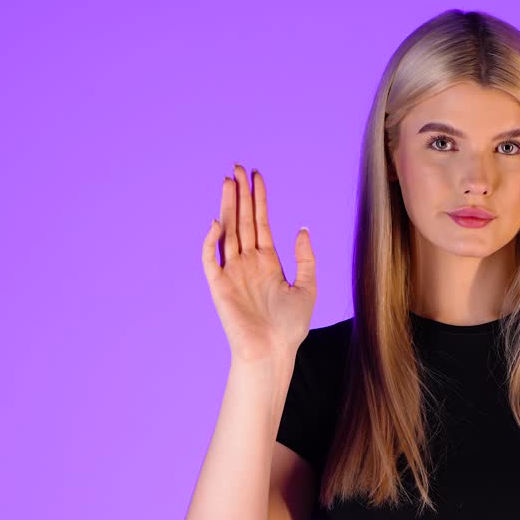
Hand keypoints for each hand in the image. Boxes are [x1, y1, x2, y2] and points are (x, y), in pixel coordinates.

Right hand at [201, 165, 316, 361]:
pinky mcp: (219, 285)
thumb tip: (302, 228)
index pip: (260, 222)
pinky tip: (219, 221)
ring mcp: (232, 272)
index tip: (257, 175)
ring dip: (227, 206)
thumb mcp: (308, 287)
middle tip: (238, 167)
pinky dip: (211, 240)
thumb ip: (306, 258)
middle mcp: (247, 262)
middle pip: (242, 220)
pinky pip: (211, 258)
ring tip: (228, 181)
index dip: (259, 198)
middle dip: (241, 194)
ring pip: (228, 231)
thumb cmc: (290, 327)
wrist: (273, 352)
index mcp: (267, 261)